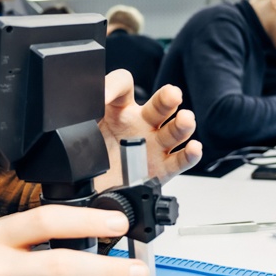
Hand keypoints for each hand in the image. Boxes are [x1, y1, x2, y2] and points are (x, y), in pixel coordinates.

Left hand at [93, 70, 200, 190]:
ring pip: (175, 130)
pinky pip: (180, 160)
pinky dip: (190, 154)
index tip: (107, 95)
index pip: (123, 85)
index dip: (117, 85)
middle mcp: (141, 123)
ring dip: (183, 123)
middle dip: (168, 98)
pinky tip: (193, 148)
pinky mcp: (162, 169)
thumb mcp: (81, 127)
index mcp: (120, 109)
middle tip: (171, 95)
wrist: (90, 190)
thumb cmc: (89, 156)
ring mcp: (154, 145)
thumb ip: (84, 109)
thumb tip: (84, 97)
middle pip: (160, 104)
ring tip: (184, 120)